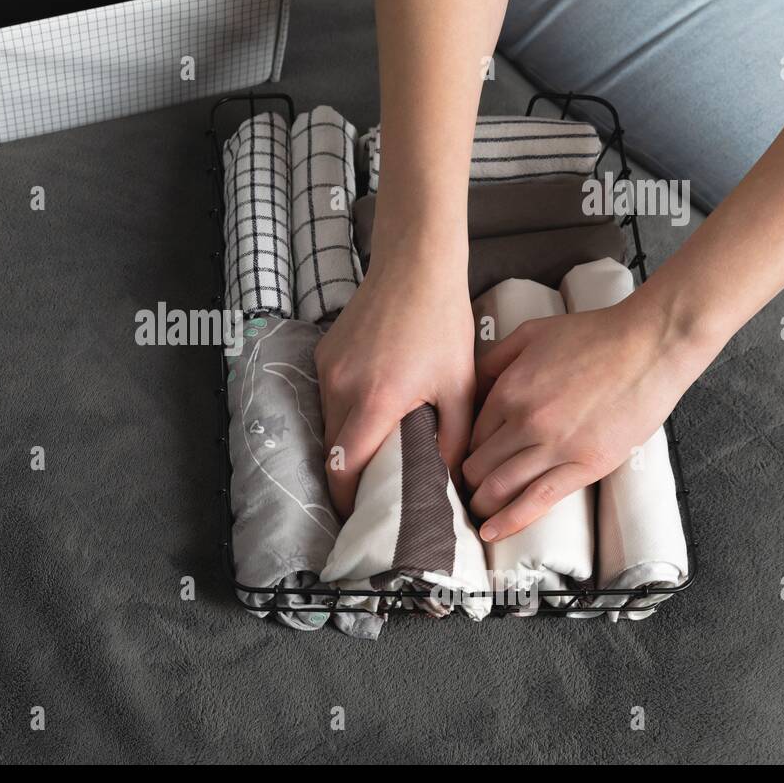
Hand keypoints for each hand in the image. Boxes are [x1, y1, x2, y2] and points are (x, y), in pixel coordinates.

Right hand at [316, 236, 474, 517]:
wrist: (415, 268)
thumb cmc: (443, 324)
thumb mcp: (459, 386)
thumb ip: (453, 438)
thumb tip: (449, 480)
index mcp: (377, 401)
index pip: (344, 467)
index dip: (347, 498)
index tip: (360, 514)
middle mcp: (342, 387)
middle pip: (333, 450)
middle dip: (349, 474)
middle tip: (376, 488)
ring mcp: (328, 369)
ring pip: (329, 424)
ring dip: (348, 441)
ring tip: (377, 446)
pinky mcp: (324, 355)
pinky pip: (328, 397)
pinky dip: (346, 410)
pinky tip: (373, 404)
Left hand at [464, 297, 711, 541]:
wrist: (650, 344)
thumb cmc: (595, 335)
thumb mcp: (531, 333)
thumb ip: (495, 360)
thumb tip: (470, 385)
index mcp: (508, 390)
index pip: (469, 434)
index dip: (463, 451)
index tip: (462, 462)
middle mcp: (525, 421)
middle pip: (479, 465)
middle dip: (467, 481)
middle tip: (466, 491)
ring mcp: (555, 446)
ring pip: (501, 487)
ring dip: (482, 504)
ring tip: (477, 513)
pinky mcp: (586, 465)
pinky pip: (539, 501)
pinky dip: (510, 521)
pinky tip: (492, 532)